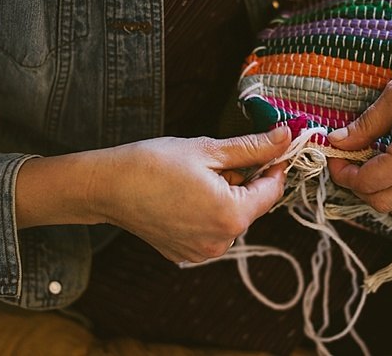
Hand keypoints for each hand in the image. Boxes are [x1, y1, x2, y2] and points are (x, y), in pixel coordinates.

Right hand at [16, 127, 290, 262]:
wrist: (107, 187)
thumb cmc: (152, 164)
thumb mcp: (208, 150)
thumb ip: (252, 147)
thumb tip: (285, 136)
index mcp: (230, 215)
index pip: (272, 190)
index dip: (275, 165)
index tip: (272, 146)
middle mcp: (221, 242)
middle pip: (252, 205)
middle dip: (244, 180)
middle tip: (219, 158)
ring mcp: (202, 253)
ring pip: (231, 218)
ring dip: (226, 196)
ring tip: (195, 177)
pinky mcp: (186, 255)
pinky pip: (212, 230)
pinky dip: (208, 211)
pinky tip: (185, 195)